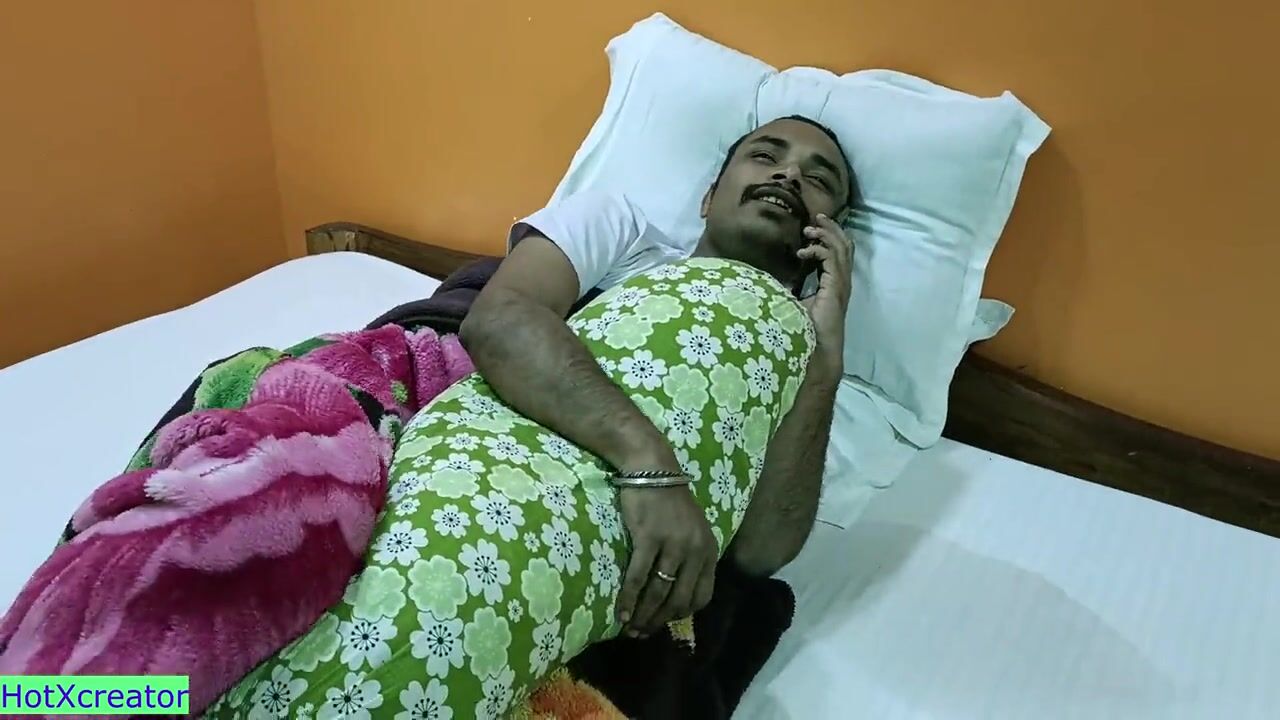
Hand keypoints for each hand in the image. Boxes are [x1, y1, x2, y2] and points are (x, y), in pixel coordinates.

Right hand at [615, 485, 716, 636]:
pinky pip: (639, 578)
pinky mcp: (650, 538)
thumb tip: (676, 590)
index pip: (702, 595)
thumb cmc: (667, 501)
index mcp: (709, 549)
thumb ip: (690, 557)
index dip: (683, 614)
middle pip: (680, 599)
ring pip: (659, 592)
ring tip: (630, 629)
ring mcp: (674, 544)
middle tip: (642, 633)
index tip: (665, 622)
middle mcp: (696, 550)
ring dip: (643, 615)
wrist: (651, 468)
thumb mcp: (691, 529)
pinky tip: (621, 612)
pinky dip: (629, 599)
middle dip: (660, 621)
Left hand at [798, 214, 852, 368]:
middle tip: (817, 217)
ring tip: (810, 228)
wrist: (818, 348)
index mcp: (835, 283)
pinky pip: (831, 259)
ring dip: (826, 235)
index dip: (829, 237)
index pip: (839, 252)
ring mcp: (841, 284)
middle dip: (831, 228)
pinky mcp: (836, 287)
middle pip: (844, 245)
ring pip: (841, 248)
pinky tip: (804, 251)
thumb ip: (792, 289)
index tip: (811, 228)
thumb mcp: (796, 303)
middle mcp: (842, 281)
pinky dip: (819, 250)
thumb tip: (773, 279)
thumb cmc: (806, 330)